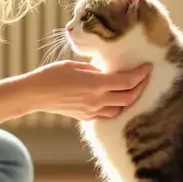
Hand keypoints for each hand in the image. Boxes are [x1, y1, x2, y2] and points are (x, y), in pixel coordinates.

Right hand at [21, 60, 151, 120]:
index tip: (148, 66)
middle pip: (129, 97)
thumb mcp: (76, 65)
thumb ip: (96, 69)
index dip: (141, 74)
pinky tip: (118, 99)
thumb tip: (108, 71)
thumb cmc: (52, 75)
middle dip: (141, 86)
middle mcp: (97, 100)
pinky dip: (118, 107)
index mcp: (96, 84)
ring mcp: (92, 111)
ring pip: (121, 108)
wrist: (34, 94)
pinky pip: (109, 114)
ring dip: (131, 99)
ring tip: (135, 88)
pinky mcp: (86, 117)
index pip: (127, 81)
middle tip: (145, 76)